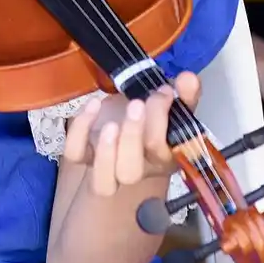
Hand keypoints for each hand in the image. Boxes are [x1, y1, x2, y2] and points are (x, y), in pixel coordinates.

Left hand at [62, 72, 201, 196]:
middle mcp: (136, 170)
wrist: (129, 112)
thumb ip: (185, 94)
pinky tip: (94, 105)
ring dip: (106, 152)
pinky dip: (80, 132)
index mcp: (163, 160)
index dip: (160, 121)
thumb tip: (188, 79)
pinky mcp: (85, 155)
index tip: (163, 92)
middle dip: (132, 139)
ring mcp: (107, 166)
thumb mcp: (174, 104)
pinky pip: (75, 155)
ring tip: (111, 122)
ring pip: (103, 183)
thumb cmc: (154, 113)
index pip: (160, 152)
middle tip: (137, 105)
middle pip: (130, 174)